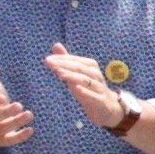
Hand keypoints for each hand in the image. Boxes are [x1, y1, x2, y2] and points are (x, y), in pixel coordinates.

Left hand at [38, 43, 154, 149]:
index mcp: (90, 66)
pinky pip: (93, 95)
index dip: (61, 59)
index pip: (74, 60)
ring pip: (85, 80)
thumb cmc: (89, 89)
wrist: (107, 108)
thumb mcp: (77, 74)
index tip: (47, 60)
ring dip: (72, 76)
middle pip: (79, 68)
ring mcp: (99, 87)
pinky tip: (76, 89)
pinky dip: (85, 92)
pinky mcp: (101, 100)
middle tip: (49, 64)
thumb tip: (56, 45)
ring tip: (59, 74)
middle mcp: (95, 74)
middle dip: (64, 65)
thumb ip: (67, 61)